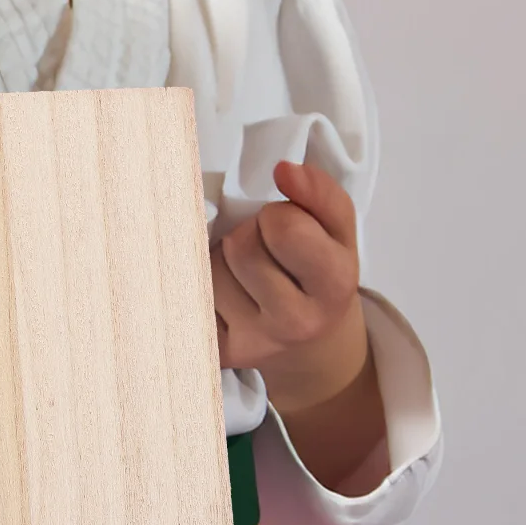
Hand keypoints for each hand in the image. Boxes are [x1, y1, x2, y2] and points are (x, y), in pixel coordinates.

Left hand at [210, 160, 368, 411]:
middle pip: (240, 246)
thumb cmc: (319, 272)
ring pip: (209, 269)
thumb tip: (285, 170)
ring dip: (219, 260)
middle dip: (247, 236)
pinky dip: (199, 285)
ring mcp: (254, 344)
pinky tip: (223, 296)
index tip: (284, 228)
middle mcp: (296, 323)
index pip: (285, 227)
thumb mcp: (337, 231)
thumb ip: (320, 193)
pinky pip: (188, 296)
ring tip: (243, 274)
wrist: (311, 342)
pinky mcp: (218, 354)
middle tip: (264, 251)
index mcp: (334, 285)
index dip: (278, 216)